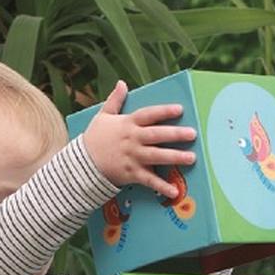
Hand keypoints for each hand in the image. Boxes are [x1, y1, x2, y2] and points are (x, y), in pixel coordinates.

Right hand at [82, 80, 196, 199]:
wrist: (82, 163)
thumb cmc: (95, 138)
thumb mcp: (103, 116)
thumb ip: (115, 100)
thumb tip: (122, 83)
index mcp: (127, 124)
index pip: (148, 115)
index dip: (163, 111)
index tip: (179, 110)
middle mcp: (132, 140)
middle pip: (156, 135)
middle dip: (175, 134)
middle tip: (192, 134)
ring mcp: (133, 157)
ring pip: (156, 156)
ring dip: (175, 157)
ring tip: (191, 158)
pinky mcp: (132, 174)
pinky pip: (149, 180)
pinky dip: (162, 187)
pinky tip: (175, 191)